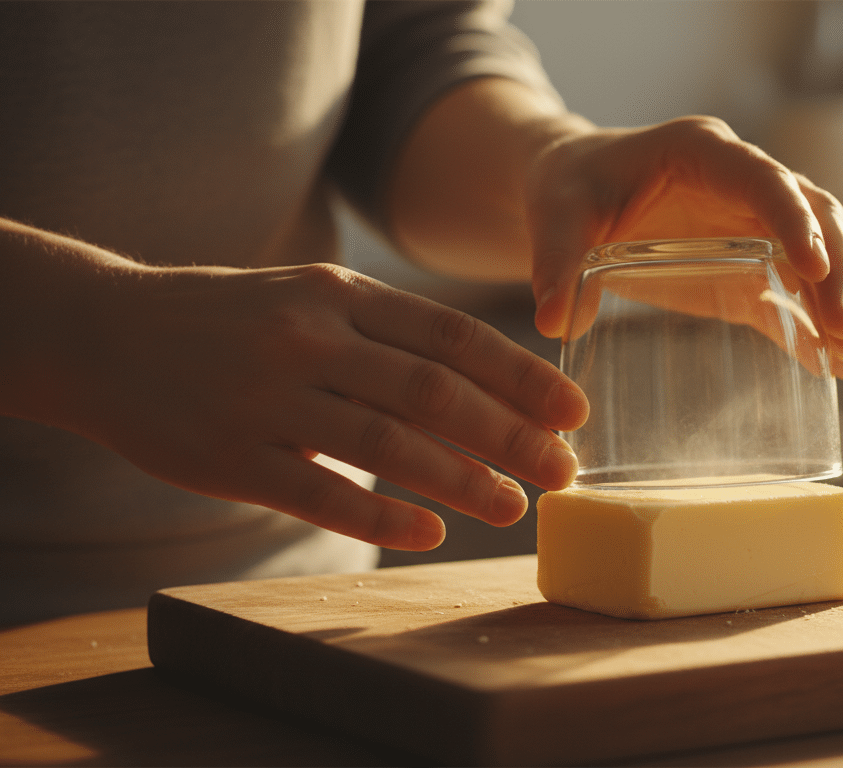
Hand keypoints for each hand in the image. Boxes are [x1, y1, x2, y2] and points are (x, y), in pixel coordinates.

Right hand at [51, 259, 587, 549]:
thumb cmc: (232, 317)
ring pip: (385, 444)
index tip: (572, 412)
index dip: (520, 376)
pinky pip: (321, 494)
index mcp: (339, 292)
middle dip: (510, 436)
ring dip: (461, 481)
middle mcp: (309, 338)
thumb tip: (488, 384)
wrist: (103, 332)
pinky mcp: (229, 457)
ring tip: (513, 507)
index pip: (451, 335)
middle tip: (562, 472)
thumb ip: (389, 331)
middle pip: (433, 392)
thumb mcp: (311, 293)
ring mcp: (267, 398)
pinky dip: (382, 517)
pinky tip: (430, 532)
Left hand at [526, 116, 842, 380]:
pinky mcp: (749, 270)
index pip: (765, 178)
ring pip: (819, 255)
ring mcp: (754, 227)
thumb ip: (556, 259)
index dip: (794, 218)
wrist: (575, 193)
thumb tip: (554, 322)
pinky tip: (837, 366)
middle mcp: (744, 183)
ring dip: (841, 301)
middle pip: (814, 218)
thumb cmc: (569, 187)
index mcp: (704, 152)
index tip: (813, 266)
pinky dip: (814, 329)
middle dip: (837, 272)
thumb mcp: (555, 213)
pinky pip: (792, 296)